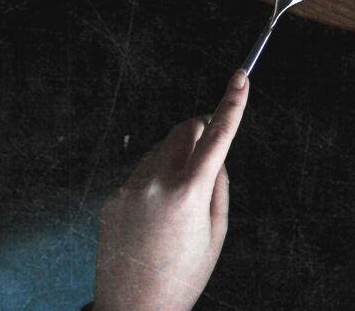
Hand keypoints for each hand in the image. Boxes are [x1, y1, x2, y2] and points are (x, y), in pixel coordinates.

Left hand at [94, 71, 249, 310]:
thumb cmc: (182, 277)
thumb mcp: (216, 233)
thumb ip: (219, 185)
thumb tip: (214, 155)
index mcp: (189, 193)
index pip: (217, 135)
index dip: (231, 103)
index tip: (240, 77)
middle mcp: (156, 183)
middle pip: (183, 129)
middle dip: (199, 132)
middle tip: (207, 156)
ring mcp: (130, 189)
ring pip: (162, 150)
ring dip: (176, 159)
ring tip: (176, 206)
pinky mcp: (113, 198)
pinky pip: (142, 173)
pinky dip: (155, 180)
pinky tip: (154, 218)